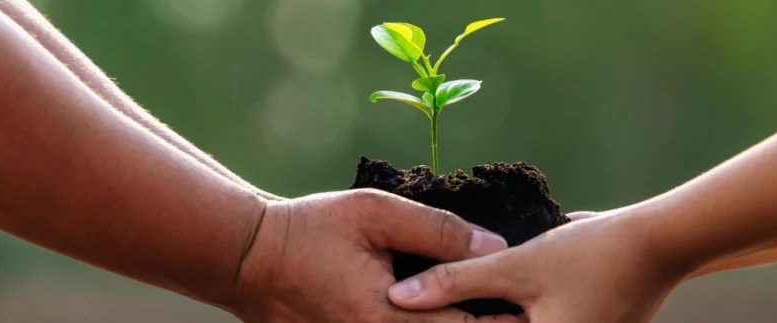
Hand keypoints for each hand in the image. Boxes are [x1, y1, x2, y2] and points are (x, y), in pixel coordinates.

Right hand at [227, 189, 520, 322]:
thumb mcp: (375, 213)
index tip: (529, 304)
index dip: (502, 319)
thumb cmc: (311, 229)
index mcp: (385, 317)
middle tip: (516, 310)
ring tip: (480, 311)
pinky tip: (438, 313)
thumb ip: (438, 230)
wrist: (248, 258)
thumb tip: (495, 246)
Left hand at [389, 211, 686, 322]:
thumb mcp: (516, 266)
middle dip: (455, 316)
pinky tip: (479, 288)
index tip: (400, 312)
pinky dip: (498, 312)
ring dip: (474, 313)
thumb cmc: (592, 257)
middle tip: (413, 297)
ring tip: (438, 288)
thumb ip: (456, 282)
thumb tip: (399, 297)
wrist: (656, 245)